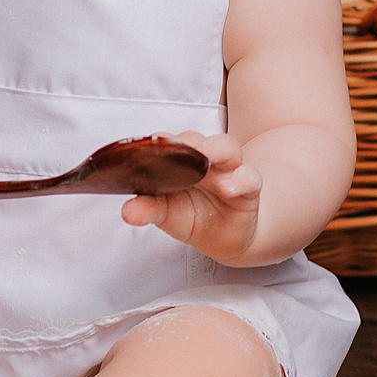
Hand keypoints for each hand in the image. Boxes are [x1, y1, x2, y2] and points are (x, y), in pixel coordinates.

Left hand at [122, 131, 259, 261]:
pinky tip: (230, 188)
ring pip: (226, 149)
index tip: (152, 142)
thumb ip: (147, 208)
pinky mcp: (248, 187)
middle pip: (197, 140)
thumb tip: (127, 211)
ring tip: (206, 163)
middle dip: (188, 142)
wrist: (221, 235)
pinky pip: (249, 178)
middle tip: (178, 146)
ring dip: (216, 152)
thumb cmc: (189, 214)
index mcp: (178, 160)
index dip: (161, 141)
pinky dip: (241, 180)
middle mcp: (203, 158)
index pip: (169, 143)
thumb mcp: (165, 213)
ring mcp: (228, 169)